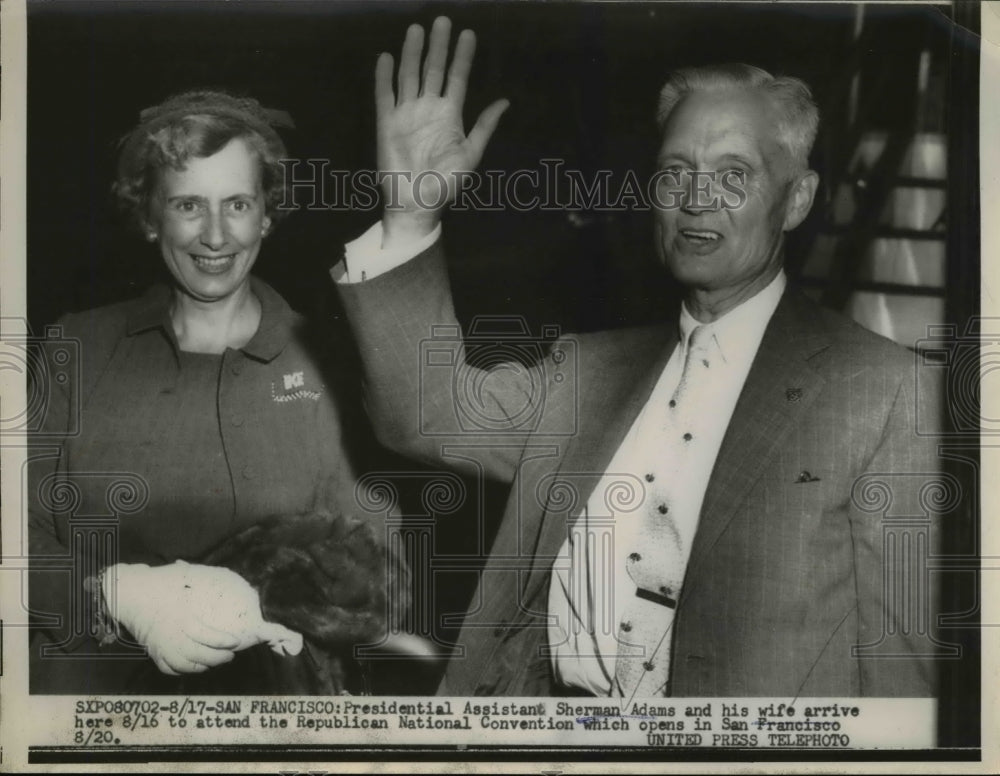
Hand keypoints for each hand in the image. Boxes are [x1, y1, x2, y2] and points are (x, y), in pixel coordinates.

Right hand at [104, 562, 301, 675]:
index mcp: (183, 618)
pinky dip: (183, 670)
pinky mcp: (153, 651)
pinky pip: (169, 668)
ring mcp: (161, 646)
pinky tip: (194, 667)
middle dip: (218, 658)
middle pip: (199, 654)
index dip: (223, 641)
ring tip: (217, 662)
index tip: (236, 641)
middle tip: (231, 655)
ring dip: (203, 666)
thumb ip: (205, 581)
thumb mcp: (184, 578)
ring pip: (186, 665)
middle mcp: (173, 635)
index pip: (207, 636)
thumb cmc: (160, 583)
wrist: (131, 594)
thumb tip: (230, 578)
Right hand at [376, 16, 508, 246]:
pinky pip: (384, 96)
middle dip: (438, 46)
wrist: (417, 204)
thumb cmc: (446, 184)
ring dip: (412, 53)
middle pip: (433, 70)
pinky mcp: (387, 123)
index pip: (457, 79)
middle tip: (443, 20)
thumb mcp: (471, 155)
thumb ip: (484, 126)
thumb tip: (505, 101)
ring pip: (409, 76)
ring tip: (417, 30)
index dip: (462, 57)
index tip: (468, 34)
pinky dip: (384, 77)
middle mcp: (428, 109)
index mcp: (450, 116)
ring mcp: (407, 114)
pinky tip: (385, 57)